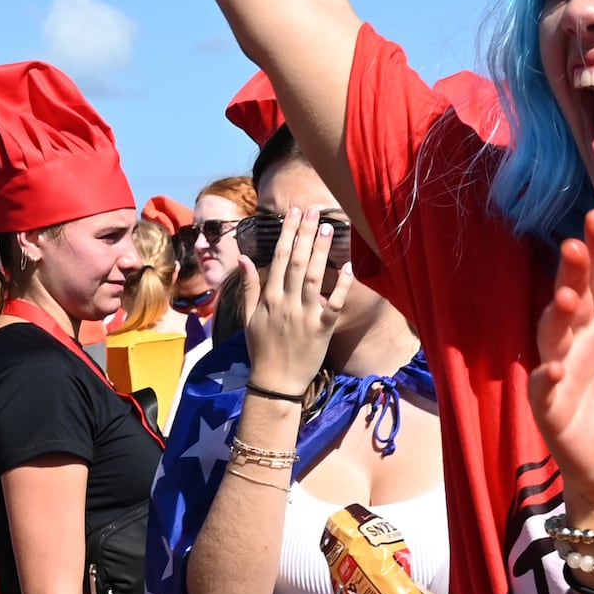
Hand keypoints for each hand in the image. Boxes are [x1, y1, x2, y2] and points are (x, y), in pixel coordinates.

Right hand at [240, 204, 342, 389]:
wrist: (275, 382)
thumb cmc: (261, 349)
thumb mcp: (248, 317)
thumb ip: (248, 286)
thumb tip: (243, 258)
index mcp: (269, 298)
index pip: (278, 258)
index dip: (287, 234)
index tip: (293, 213)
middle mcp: (286, 303)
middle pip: (296, 262)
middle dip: (305, 234)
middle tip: (314, 211)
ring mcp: (304, 316)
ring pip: (313, 277)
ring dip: (321, 252)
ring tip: (328, 228)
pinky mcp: (322, 330)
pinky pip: (333, 304)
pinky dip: (340, 286)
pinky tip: (349, 267)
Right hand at [530, 210, 593, 507]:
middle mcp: (586, 339)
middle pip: (575, 296)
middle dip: (571, 272)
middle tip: (573, 246)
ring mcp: (563, 368)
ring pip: (554, 332)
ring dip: (557, 316)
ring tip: (567, 300)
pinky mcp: (550, 403)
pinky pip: (544, 384)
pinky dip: (547, 375)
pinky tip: (555, 369)